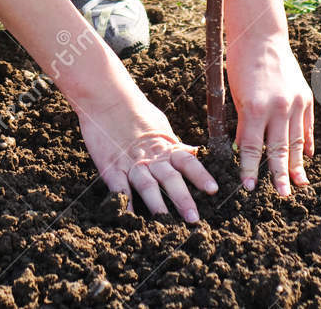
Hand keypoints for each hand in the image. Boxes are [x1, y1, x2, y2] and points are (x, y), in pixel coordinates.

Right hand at [74, 85, 217, 221]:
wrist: (106, 98)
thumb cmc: (135, 111)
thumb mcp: (160, 126)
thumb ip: (174, 144)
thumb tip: (194, 153)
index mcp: (165, 146)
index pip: (187, 161)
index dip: (200, 175)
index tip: (213, 190)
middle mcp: (151, 157)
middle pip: (170, 178)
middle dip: (182, 198)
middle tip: (194, 218)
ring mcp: (131, 163)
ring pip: (147, 186)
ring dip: (157, 205)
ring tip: (165, 223)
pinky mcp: (111, 168)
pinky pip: (120, 189)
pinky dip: (125, 205)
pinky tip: (130, 220)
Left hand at [226, 30, 314, 195]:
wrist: (261, 36)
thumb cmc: (240, 64)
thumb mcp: (236, 95)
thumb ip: (243, 124)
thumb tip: (244, 150)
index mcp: (255, 108)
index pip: (252, 147)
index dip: (250, 169)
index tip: (248, 187)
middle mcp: (278, 108)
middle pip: (279, 150)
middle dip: (279, 176)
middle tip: (282, 195)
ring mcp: (294, 103)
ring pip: (296, 142)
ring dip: (296, 165)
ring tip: (298, 184)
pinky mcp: (305, 97)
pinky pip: (306, 126)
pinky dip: (306, 143)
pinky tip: (306, 158)